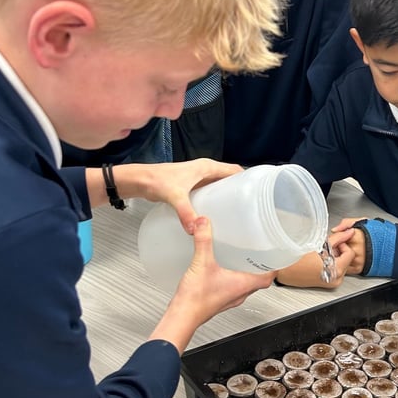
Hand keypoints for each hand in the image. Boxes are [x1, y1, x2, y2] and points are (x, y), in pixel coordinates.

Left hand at [114, 159, 243, 229]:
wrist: (140, 180)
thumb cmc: (156, 180)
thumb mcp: (175, 196)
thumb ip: (186, 213)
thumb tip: (196, 230)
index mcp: (207, 167)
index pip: (234, 170)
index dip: (247, 179)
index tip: (258, 193)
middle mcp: (205, 171)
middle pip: (229, 179)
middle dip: (239, 191)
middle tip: (249, 208)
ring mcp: (198, 179)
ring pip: (219, 186)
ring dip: (227, 196)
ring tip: (237, 213)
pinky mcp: (191, 187)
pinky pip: (210, 192)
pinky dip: (215, 200)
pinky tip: (216, 214)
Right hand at [150, 217, 273, 351]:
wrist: (182, 316)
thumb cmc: (196, 299)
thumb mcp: (201, 263)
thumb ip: (203, 240)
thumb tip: (204, 224)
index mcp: (243, 285)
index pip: (268, 278)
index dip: (274, 267)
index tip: (275, 257)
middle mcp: (239, 294)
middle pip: (259, 281)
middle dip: (260, 267)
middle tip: (259, 254)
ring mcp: (230, 299)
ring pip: (246, 286)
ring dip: (247, 273)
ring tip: (242, 259)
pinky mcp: (220, 300)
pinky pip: (233, 288)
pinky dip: (233, 278)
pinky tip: (222, 270)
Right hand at [276, 228, 356, 287]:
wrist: (284, 271)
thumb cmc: (296, 260)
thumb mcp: (320, 244)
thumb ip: (338, 238)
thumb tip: (349, 233)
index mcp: (336, 271)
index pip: (350, 253)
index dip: (342, 245)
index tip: (333, 242)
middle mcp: (336, 279)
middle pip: (346, 259)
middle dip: (338, 251)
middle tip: (324, 248)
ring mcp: (331, 282)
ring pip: (341, 264)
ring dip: (334, 257)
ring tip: (320, 254)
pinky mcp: (327, 283)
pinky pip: (334, 270)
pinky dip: (330, 263)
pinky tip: (319, 260)